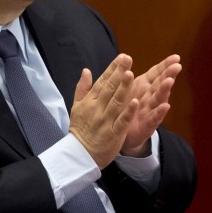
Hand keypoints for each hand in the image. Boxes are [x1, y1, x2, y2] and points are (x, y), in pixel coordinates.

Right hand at [67, 54, 137, 168]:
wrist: (79, 155)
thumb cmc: (80, 129)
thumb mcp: (76, 107)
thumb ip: (82, 88)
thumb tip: (86, 70)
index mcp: (90, 101)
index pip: (102, 82)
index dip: (112, 69)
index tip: (121, 57)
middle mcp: (97, 109)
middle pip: (110, 88)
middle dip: (119, 73)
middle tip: (128, 59)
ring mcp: (106, 121)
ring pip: (116, 102)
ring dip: (124, 88)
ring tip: (131, 73)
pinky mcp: (113, 133)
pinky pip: (122, 121)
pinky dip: (128, 111)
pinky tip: (134, 101)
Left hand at [120, 55, 181, 156]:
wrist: (121, 134)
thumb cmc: (126, 108)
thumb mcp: (127, 90)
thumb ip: (127, 75)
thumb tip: (124, 56)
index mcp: (144, 86)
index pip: (156, 73)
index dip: (165, 65)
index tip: (176, 57)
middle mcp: (150, 97)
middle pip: (160, 84)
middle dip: (168, 74)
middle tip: (177, 66)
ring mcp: (150, 111)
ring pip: (158, 99)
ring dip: (164, 90)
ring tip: (170, 81)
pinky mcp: (147, 125)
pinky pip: (154, 118)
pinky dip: (159, 112)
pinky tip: (165, 106)